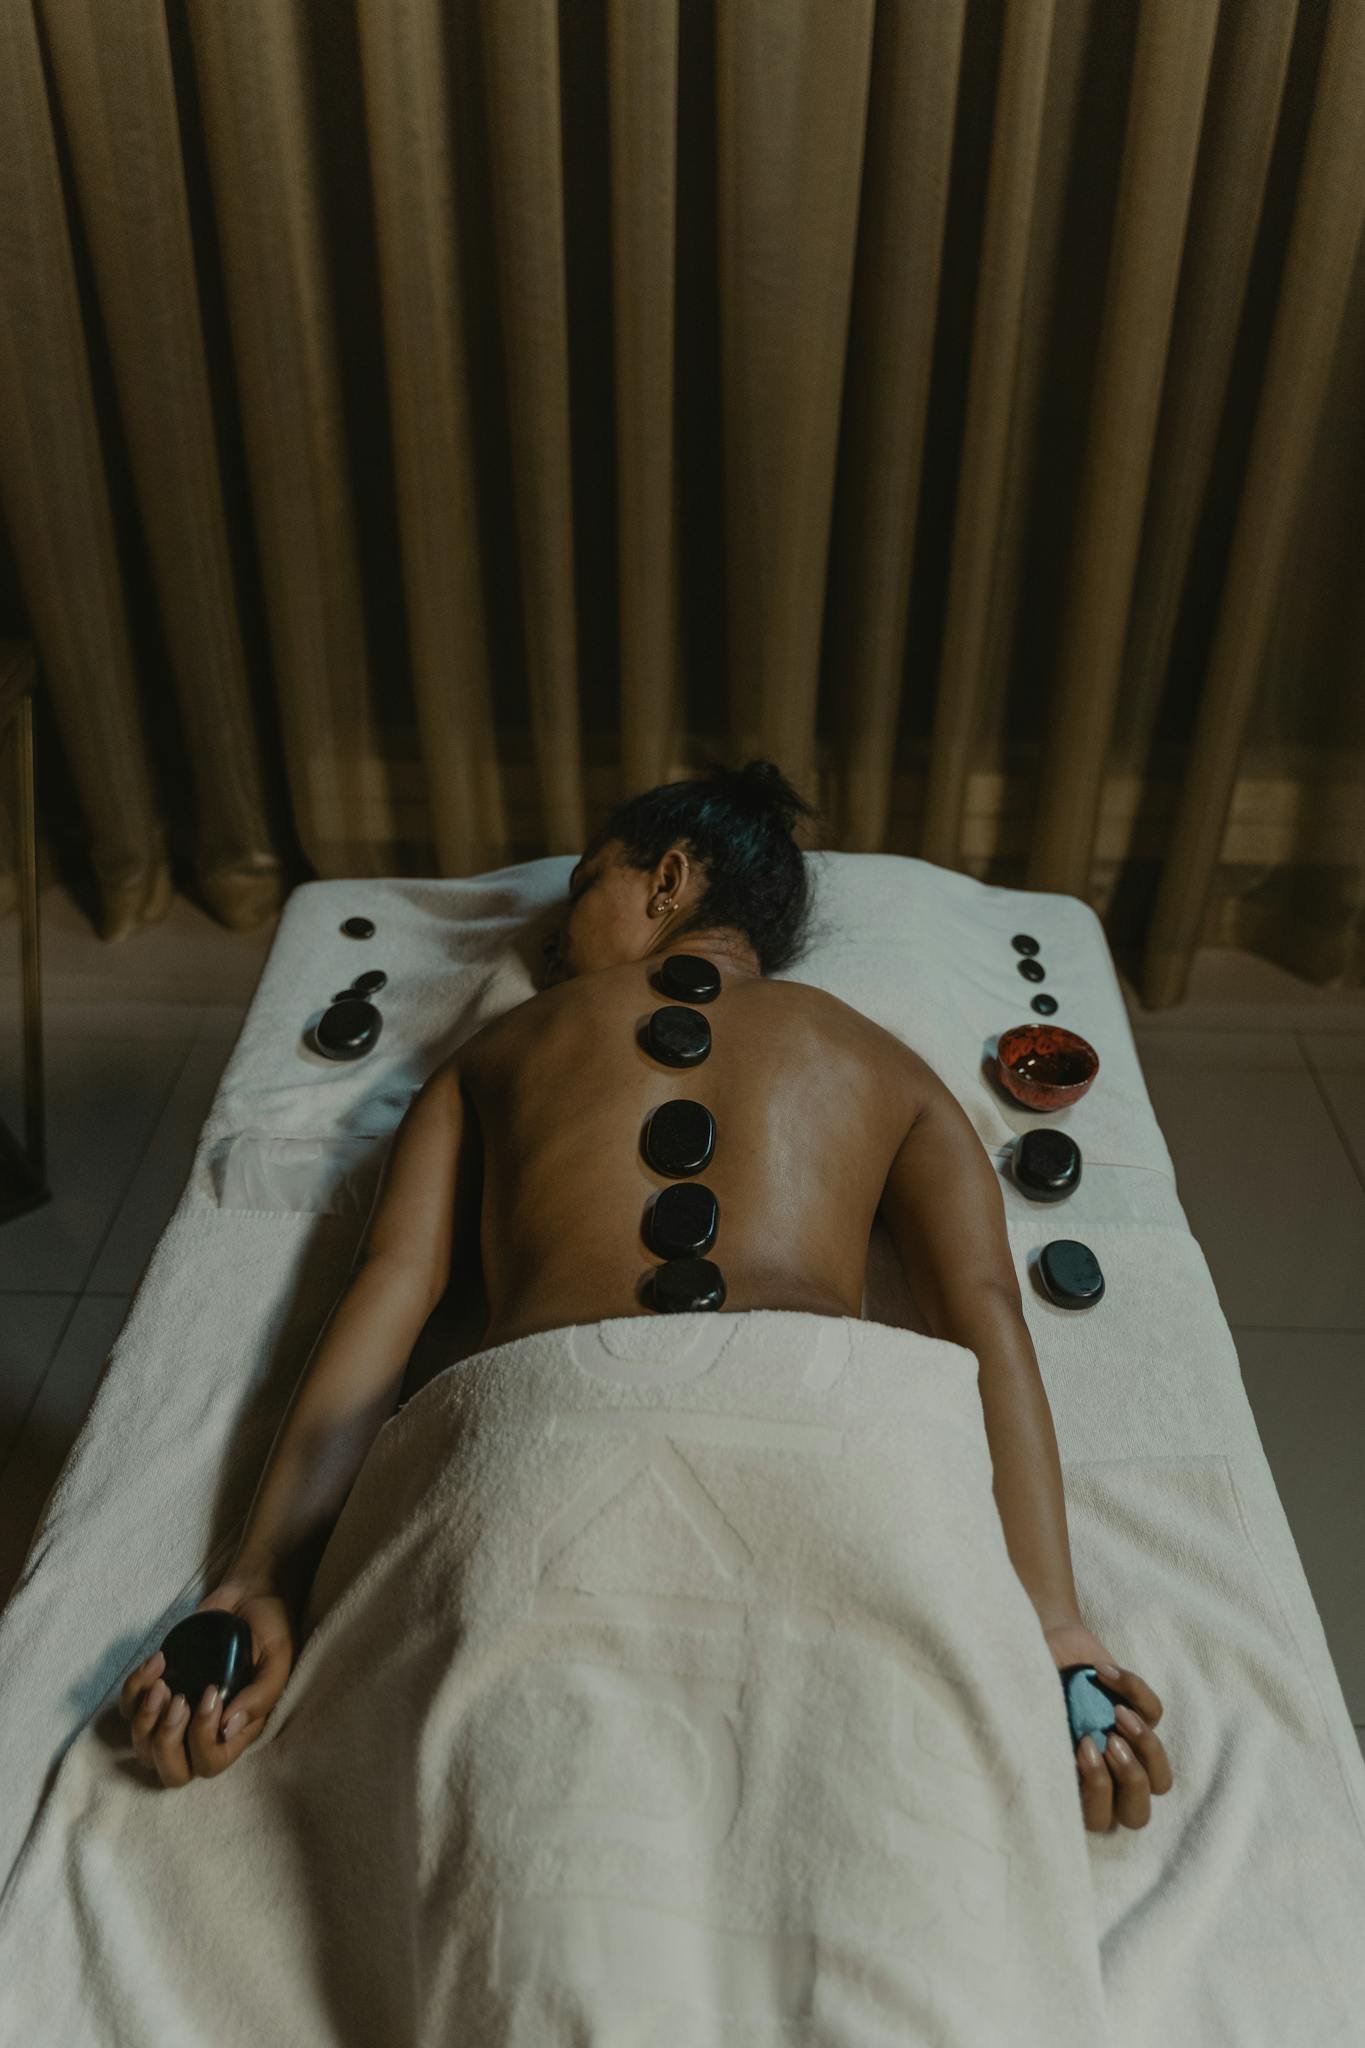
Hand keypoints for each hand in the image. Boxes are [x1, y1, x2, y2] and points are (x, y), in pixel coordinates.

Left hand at [118, 1568, 295, 1788]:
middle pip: (171, 1771)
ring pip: (142, 1747)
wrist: (250, 1597)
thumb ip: (260, 1695)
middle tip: (178, 1699)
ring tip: (162, 1683)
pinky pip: (127, 1708)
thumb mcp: (278, 1658)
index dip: (202, 1739)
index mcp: (234, 1732)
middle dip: (165, 1741)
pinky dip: (133, 1689)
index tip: (210, 1693)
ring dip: (146, 1719)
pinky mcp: (155, 1689)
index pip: (209, 1763)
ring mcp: (174, 1713)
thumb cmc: (270, 1630)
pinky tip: (157, 1661)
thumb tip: (226, 1729)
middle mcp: (201, 1731)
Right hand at [1041, 1616, 1174, 1832]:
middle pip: (1137, 1813)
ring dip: (1146, 1749)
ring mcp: (1130, 1752)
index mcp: (1076, 1790)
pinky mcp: (1144, 1716)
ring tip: (1118, 1716)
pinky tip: (1103, 1673)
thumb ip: (1042, 1747)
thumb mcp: (1030, 1718)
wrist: (1043, 1645)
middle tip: (1109, 1741)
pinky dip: (1133, 1691)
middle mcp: (1108, 1779)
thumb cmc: (1028, 1688)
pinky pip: (1155, 1713)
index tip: (1080, 1746)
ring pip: (1161, 1780)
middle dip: (1129, 1779)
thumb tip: (1050, 1762)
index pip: (1098, 1819)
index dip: (1096, 1790)